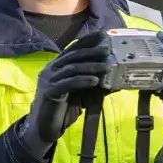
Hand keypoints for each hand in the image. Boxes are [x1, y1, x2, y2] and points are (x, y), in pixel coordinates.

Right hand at [22, 31, 110, 147]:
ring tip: (107, 67)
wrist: (45, 128)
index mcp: (58, 66)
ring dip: (91, 67)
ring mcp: (49, 79)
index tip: (103, 34)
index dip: (88, 41)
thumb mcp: (83, 95)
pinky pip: (67, 83)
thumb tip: (117, 80)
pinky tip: (94, 81)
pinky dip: (82, 80)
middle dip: (92, 51)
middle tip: (108, 50)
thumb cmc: (63, 109)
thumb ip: (95, 85)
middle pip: (74, 56)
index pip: (73, 49)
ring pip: (72, 68)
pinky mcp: (49, 92)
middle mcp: (52, 69)